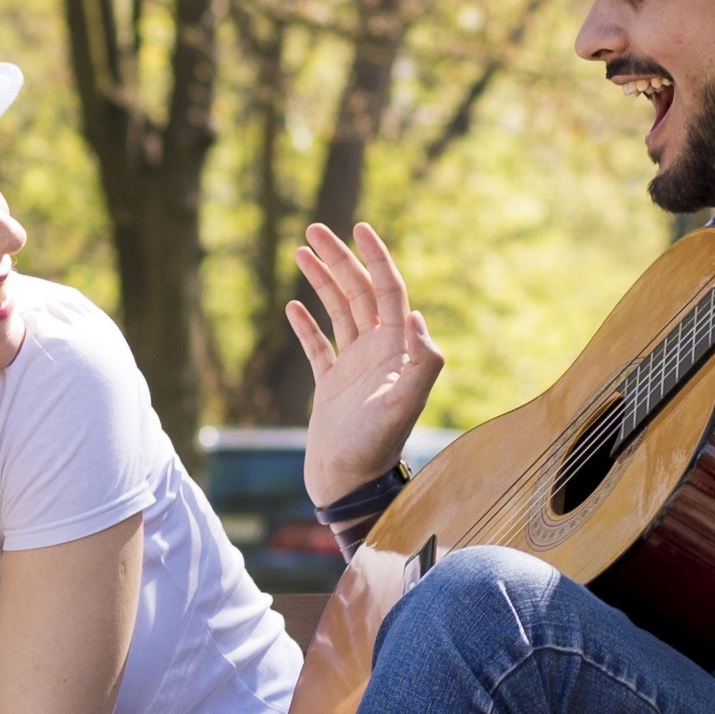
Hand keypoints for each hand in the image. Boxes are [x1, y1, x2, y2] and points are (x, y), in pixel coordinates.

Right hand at [288, 221, 445, 509]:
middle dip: (339, 259)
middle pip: (361, 292)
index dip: (377, 258)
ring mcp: (355, 367)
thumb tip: (418, 319)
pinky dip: (307, 324)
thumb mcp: (403, 404)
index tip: (359, 229)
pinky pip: (319, 346)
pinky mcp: (332, 386)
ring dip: (322, 280)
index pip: (390, 291)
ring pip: (339, 311)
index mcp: (398, 350)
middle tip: (313, 229)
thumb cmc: (375, 447)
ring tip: (301, 251)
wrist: (349, 485)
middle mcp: (379, 352)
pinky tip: (293, 305)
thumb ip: (421, 363)